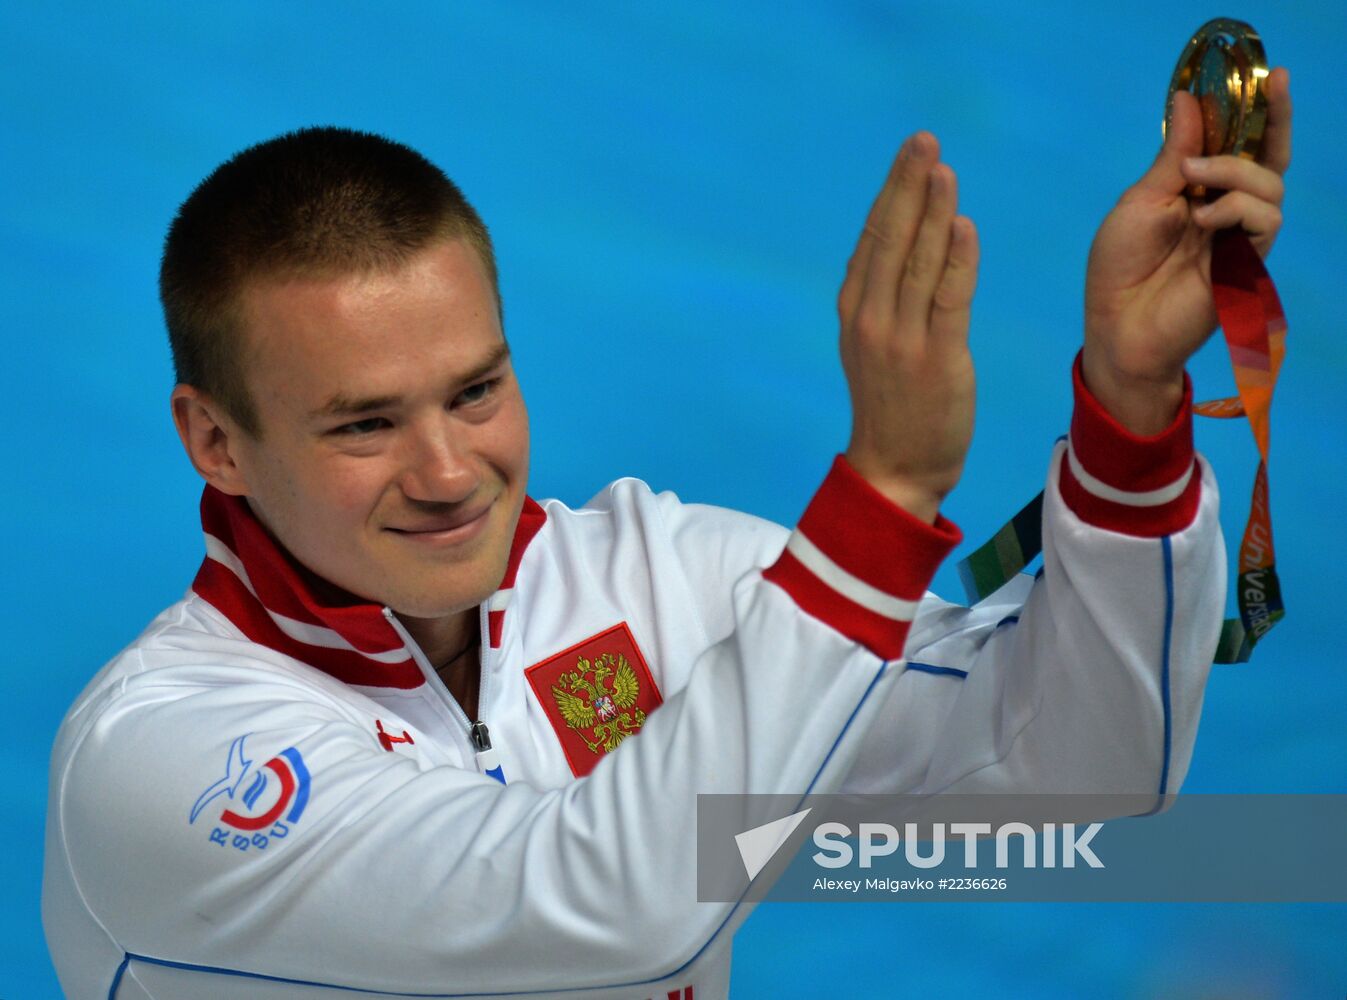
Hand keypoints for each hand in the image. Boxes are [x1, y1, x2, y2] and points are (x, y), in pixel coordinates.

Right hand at [838, 132, 979, 522]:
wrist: (894, 469)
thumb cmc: (891, 405)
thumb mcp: (874, 344)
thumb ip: (884, 297)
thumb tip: (900, 244)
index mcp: (856, 310)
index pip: (874, 239)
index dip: (892, 193)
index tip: (911, 154)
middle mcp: (872, 318)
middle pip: (890, 239)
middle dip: (907, 186)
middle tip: (923, 140)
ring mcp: (901, 339)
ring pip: (918, 261)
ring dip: (931, 211)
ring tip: (943, 168)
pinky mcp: (937, 359)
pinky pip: (948, 300)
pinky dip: (955, 259)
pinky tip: (961, 224)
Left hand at [1082, 68, 1291, 434]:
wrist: (1118, 326)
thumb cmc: (1119, 268)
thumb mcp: (1140, 201)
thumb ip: (1173, 157)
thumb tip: (1188, 100)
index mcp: (1198, 191)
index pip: (1238, 144)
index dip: (1257, 111)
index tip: (1270, 74)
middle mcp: (1225, 209)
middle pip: (1269, 158)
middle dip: (1273, 120)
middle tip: (1272, 87)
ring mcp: (1238, 236)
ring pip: (1270, 185)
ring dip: (1235, 172)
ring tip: (1193, 186)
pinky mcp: (1247, 262)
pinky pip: (1266, 220)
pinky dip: (1236, 209)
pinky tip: (1204, 220)